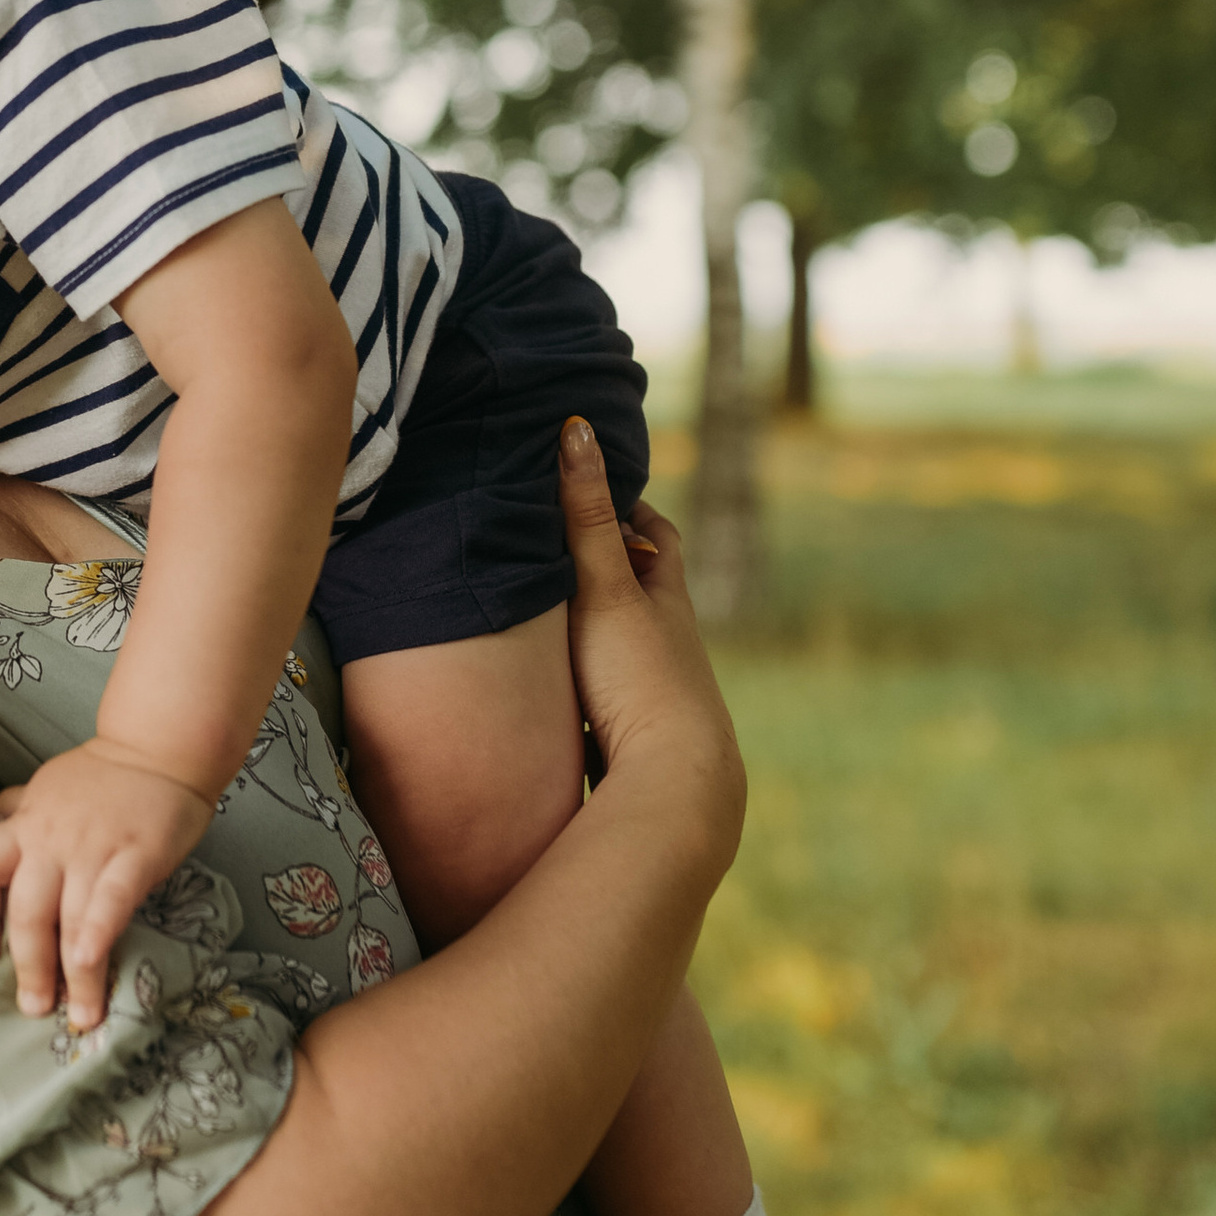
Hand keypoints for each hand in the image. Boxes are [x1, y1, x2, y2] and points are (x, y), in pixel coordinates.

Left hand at [0, 740, 214, 1031]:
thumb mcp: (38, 787)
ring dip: (74, 973)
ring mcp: (93, 848)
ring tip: (80, 1014)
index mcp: (23, 825)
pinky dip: (98, 933)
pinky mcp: (135, 855)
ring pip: (70, 917)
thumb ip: (0, 810)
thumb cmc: (98, 774)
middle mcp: (50, 841)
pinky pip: (111, 900)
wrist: (159, 747)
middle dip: (30, 966)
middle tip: (34, 1007)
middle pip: (26, 911)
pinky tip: (92, 964)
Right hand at [558, 418, 745, 885]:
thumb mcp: (605, 589)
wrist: (671, 788)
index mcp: (668, 600)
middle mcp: (669, 642)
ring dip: (594, 627)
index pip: (657, 537)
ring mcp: (654, 692)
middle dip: (610, 566)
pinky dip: (582, 677)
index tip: (595, 485)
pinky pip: (604, 692)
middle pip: (644, 590)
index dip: (630, 509)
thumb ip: (583, 518)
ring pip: (624, 644)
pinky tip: (552, 686)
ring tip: (544, 610)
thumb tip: (576, 427)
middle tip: (562, 542)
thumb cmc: (641, 680)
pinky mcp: (632, 736)